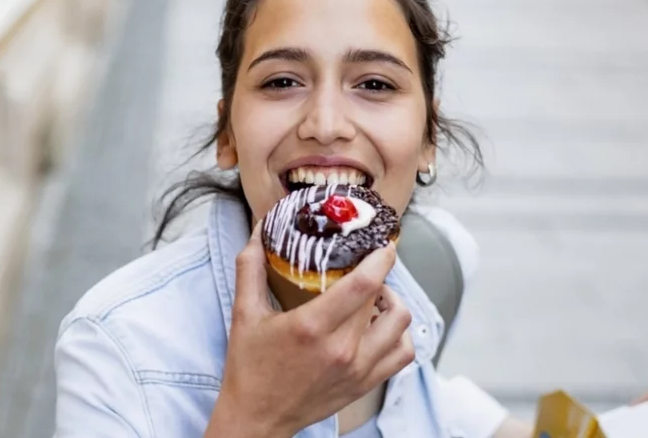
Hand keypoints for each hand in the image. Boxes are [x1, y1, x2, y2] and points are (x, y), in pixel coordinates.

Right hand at [205, 222, 414, 437]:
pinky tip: (381, 325)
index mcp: (311, 327)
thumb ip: (250, 268)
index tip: (383, 244)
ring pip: (400, 324)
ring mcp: (357, 369)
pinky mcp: (364, 384)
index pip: (363, 284)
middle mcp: (340, 349)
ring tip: (375, 295)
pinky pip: (402, 354)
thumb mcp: (244, 313)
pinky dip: (399, 335)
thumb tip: (257, 230)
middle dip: (379, 275)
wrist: (257, 418)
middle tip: (367, 265)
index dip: (380, 259)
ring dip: (392, 303)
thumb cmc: (249, 367)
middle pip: (382, 298)